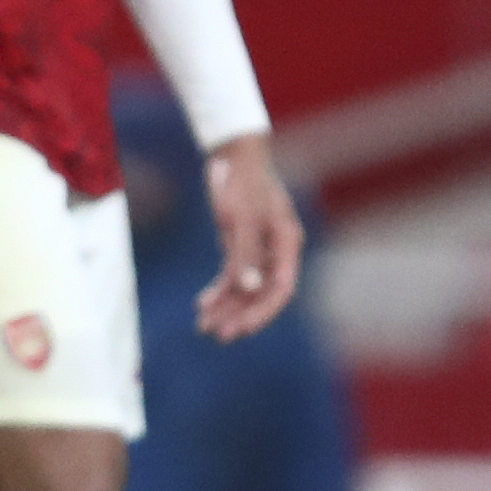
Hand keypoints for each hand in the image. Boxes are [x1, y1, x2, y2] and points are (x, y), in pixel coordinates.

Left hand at [196, 133, 302, 342]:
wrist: (231, 155)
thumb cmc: (241, 181)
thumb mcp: (241, 217)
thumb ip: (246, 253)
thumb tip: (249, 289)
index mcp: (287, 243)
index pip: (282, 288)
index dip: (264, 312)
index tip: (243, 329)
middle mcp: (277, 250)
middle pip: (263, 293)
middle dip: (241, 315)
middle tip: (219, 335)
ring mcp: (259, 248)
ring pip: (245, 287)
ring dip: (227, 306)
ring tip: (204, 326)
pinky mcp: (241, 244)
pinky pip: (233, 274)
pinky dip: (219, 289)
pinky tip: (203, 304)